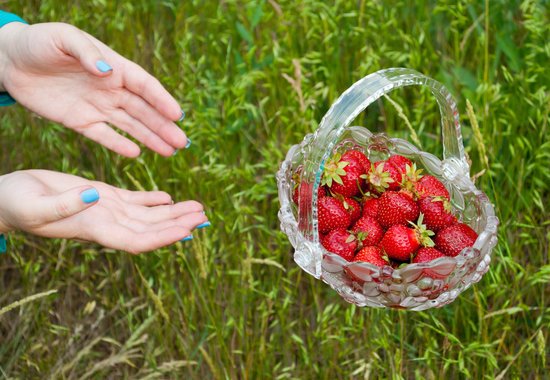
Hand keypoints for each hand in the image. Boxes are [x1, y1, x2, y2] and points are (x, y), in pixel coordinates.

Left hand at [0, 22, 187, 156]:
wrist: (9, 60)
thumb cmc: (38, 42)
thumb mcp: (61, 37)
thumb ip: (85, 51)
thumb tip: (107, 71)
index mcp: (113, 66)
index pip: (144, 85)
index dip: (162, 100)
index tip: (178, 115)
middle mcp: (110, 88)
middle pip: (143, 110)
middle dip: (163, 126)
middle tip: (182, 143)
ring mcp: (97, 106)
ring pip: (130, 126)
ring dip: (150, 138)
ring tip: (170, 152)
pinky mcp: (80, 121)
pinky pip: (103, 136)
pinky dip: (119, 145)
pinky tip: (136, 154)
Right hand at [0, 170, 207, 253]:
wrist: (7, 198)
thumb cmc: (16, 204)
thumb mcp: (36, 205)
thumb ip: (66, 205)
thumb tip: (94, 196)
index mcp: (94, 229)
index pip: (138, 241)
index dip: (164, 238)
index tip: (188, 231)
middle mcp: (107, 223)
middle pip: (151, 229)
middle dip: (178, 224)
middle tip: (205, 215)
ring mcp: (107, 209)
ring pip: (148, 214)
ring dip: (173, 212)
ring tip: (198, 207)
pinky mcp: (102, 194)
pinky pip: (134, 200)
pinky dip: (153, 200)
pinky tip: (169, 197)